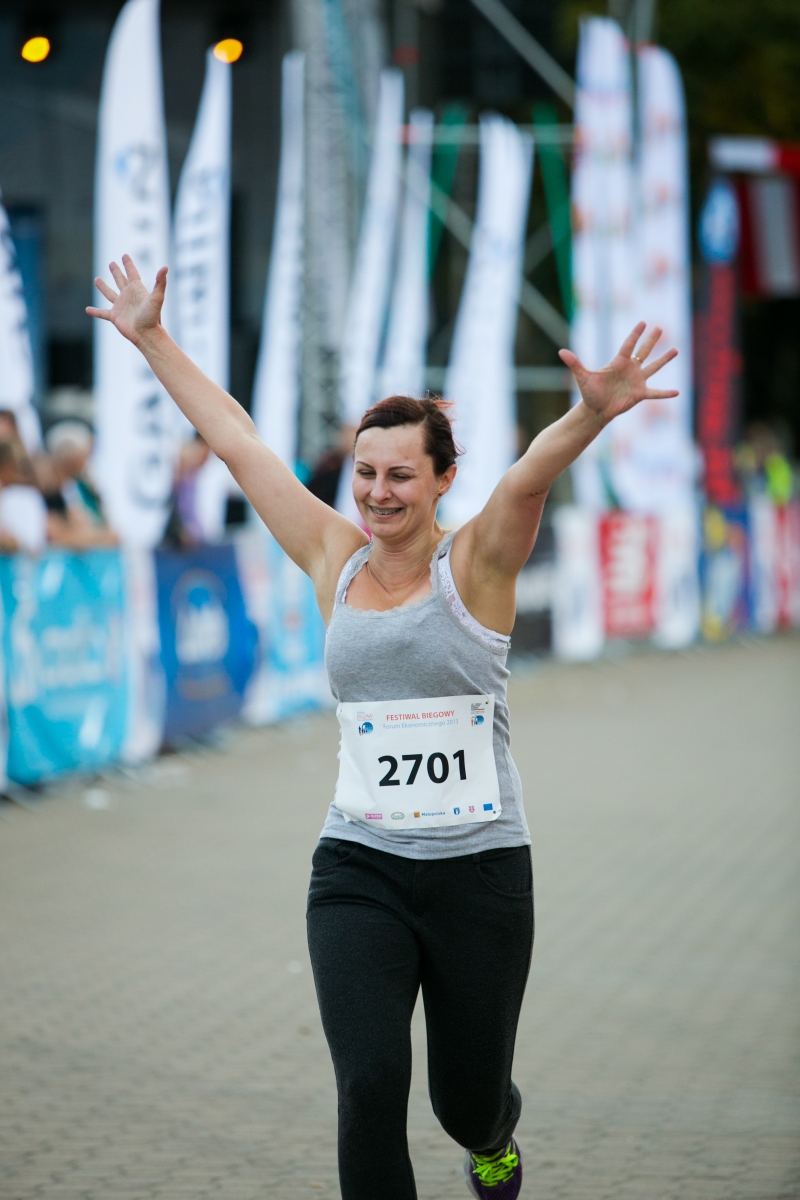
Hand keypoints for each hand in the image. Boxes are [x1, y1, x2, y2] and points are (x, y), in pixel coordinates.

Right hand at [86, 254, 166, 346]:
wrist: (146, 335)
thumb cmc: (153, 317)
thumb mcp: (157, 298)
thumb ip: (160, 282)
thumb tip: (165, 267)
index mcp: (137, 290)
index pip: (132, 273)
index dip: (128, 264)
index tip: (124, 255)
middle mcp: (128, 297)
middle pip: (121, 280)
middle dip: (116, 272)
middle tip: (112, 263)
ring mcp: (121, 306)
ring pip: (110, 293)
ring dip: (103, 287)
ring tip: (97, 279)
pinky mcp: (114, 316)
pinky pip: (102, 313)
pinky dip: (95, 311)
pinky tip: (87, 309)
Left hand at [558, 323, 677, 425]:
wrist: (596, 409)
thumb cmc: (590, 393)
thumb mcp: (583, 377)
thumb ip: (575, 363)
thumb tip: (561, 352)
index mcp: (618, 362)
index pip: (628, 345)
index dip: (635, 334)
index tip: (643, 323)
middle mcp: (630, 369)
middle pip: (643, 351)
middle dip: (651, 340)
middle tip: (660, 328)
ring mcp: (636, 381)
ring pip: (653, 367)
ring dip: (664, 359)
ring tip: (676, 350)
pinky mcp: (640, 394)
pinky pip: (655, 393)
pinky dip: (665, 393)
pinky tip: (677, 392)